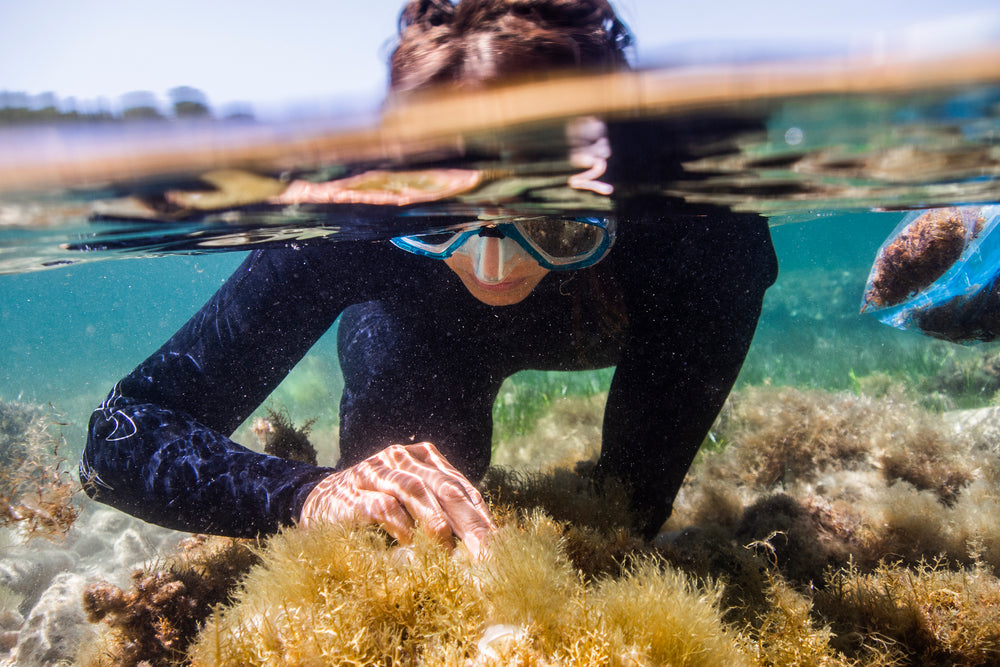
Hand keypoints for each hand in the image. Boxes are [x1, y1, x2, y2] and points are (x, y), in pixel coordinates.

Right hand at [299, 442, 495, 556]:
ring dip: (435, 522)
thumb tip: (482, 543)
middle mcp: (403, 459)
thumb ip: (441, 513)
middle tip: (487, 553)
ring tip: (450, 549)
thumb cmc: (375, 507)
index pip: (461, 487)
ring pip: (416, 491)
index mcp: (423, 459)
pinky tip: (410, 544)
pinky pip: (382, 505)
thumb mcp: (411, 505)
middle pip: (446, 488)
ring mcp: (377, 473)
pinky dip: (399, 525)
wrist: (319, 502)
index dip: (481, 516)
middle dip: (470, 522)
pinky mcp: (353, 493)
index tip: (500, 546)